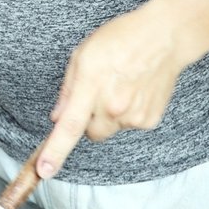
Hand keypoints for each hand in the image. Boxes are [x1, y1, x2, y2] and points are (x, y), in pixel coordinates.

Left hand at [35, 0, 183, 178]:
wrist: (164, 37)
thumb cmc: (120, 39)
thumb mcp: (83, 53)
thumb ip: (67, 89)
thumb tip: (57, 118)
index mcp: (91, 86)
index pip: (70, 126)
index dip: (55, 151)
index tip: (44, 171)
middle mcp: (113, 106)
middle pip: (91, 133)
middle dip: (89, 120)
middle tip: (98, 93)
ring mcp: (133, 116)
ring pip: (111, 128)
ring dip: (110, 115)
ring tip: (121, 85)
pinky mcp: (149, 120)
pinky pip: (129, 125)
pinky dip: (129, 113)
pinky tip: (135, 89)